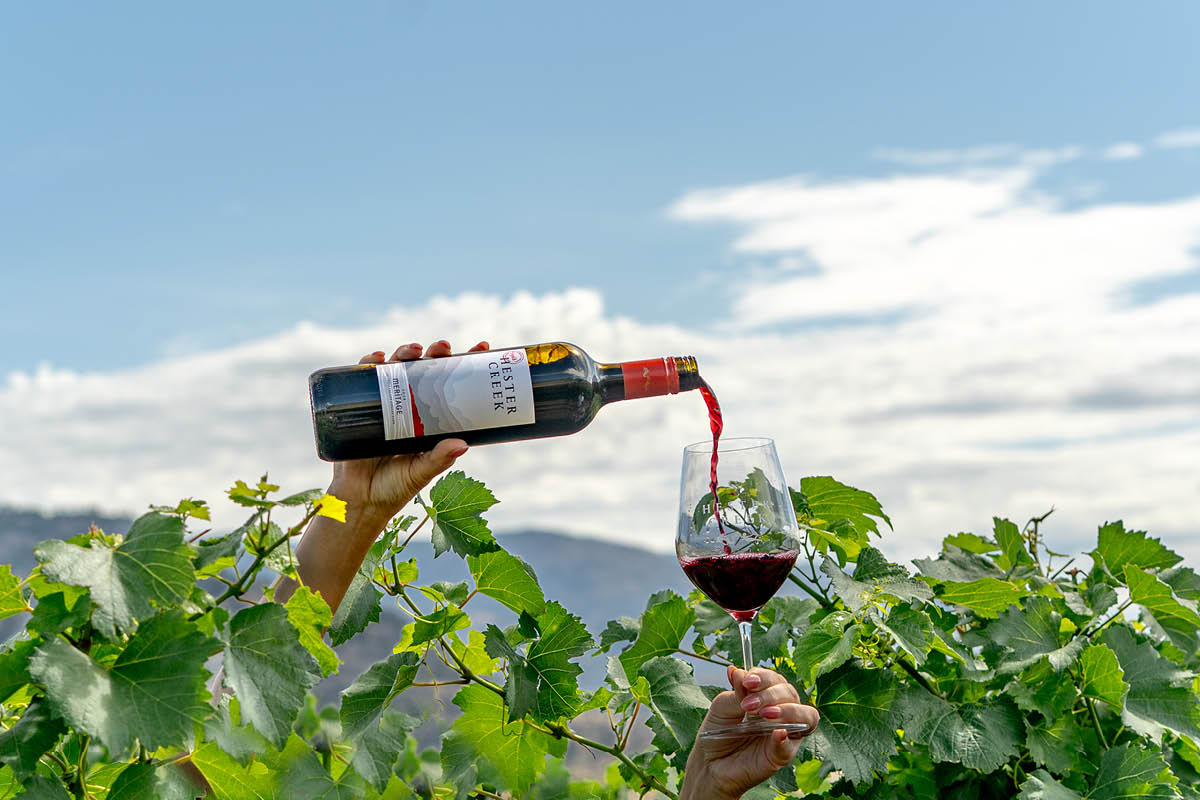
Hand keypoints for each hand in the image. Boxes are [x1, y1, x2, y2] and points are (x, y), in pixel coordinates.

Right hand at [284, 339, 488, 612]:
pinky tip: (375, 357)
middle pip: (425, 370)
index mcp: (431, 418)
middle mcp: (410, 406)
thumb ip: (439, 459)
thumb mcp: (420, 472)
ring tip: (412, 350)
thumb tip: (463, 445)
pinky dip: (368, 364)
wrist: (358, 503)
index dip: (465, 365)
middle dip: (435, 354)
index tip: (482, 347)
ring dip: (404, 353)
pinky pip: (363, 379)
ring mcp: (385, 404)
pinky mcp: (359, 407)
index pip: (452, 385)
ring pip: (396, 369)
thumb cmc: (394, 489)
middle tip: (442, 347)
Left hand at [680, 666, 819, 799]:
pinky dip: (786, 738)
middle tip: (748, 704)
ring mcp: (784, 734)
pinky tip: (776, 733)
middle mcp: (780, 712)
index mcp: (766, 697)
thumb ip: (735, 692)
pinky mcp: (782, 756)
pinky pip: (792, 746)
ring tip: (765, 714)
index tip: (748, 680)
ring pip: (806, 716)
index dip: (764, 677)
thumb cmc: (718, 732)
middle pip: (791, 694)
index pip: (776, 680)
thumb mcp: (722, 707)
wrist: (709, 764)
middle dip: (770, 694)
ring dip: (787, 710)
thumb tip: (738, 670)